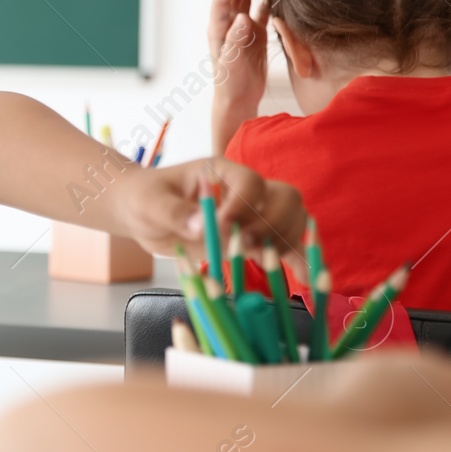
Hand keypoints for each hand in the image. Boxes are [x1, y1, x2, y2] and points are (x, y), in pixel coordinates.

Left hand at [114, 157, 306, 272]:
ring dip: (288, 242)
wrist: (142, 214)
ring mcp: (251, 214)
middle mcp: (243, 190)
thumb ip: (174, 212)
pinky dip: (298, 260)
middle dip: (273, 223)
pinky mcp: (251, 239)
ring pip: (293, 220)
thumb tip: (202, 225)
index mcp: (220, 172)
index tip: (224, 225)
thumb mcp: (150, 203)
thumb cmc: (143, 199)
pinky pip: (284, 245)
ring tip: (273, 263)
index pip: (250, 182)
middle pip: (284, 198)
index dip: (244, 204)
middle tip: (248, 245)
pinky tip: (308, 279)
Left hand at [208, 0, 269, 152]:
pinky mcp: (257, 35)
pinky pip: (263, 13)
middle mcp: (230, 25)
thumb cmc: (230, 83)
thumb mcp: (232, 62)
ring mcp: (244, 28)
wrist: (239, 99)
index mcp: (219, 29)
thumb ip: (236, 40)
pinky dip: (271, 3)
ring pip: (250, 1)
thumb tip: (242, 17)